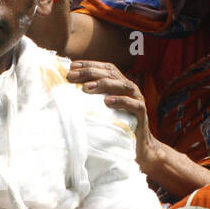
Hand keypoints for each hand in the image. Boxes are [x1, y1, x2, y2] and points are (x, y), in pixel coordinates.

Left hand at [67, 58, 163, 173]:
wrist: (138, 144)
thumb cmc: (117, 125)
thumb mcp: (102, 109)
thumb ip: (92, 98)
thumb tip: (68, 91)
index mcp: (120, 84)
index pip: (106, 68)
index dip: (89, 64)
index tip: (72, 66)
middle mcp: (129, 88)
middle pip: (111, 74)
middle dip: (91, 72)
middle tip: (72, 76)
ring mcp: (137, 99)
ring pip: (123, 85)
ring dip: (104, 84)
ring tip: (87, 88)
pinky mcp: (141, 112)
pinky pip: (133, 104)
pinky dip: (121, 101)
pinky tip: (107, 101)